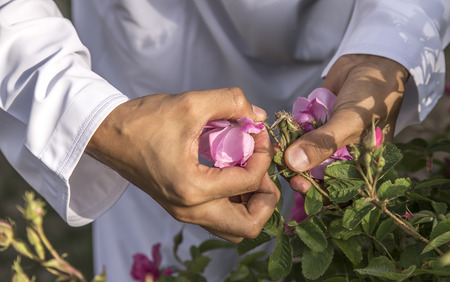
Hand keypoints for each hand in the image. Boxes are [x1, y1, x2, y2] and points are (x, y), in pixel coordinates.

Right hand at [85, 88, 279, 242]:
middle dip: (265, 197)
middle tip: (262, 168)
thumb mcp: (190, 103)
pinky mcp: (180, 207)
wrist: (108, 135)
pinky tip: (231, 171)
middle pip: (247, 226)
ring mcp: (184, 212)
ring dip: (250, 203)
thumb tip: (258, 115)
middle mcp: (190, 210)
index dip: (263, 154)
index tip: (256, 132)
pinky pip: (218, 217)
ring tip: (249, 170)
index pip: (249, 181)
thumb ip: (231, 102)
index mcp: (193, 188)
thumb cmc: (143, 121)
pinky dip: (234, 201)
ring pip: (234, 227)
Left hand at [285, 54, 408, 193]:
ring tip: (276, 152)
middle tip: (284, 169)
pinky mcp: (315, 127)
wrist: (370, 62)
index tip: (300, 185)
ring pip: (304, 157)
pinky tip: (278, 138)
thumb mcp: (350, 121)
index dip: (319, 193)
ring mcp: (328, 142)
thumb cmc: (372, 95)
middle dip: (299, 174)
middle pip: (317, 176)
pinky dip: (288, 138)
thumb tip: (293, 163)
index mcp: (362, 166)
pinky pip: (298, 138)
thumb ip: (323, 143)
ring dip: (289, 156)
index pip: (339, 192)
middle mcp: (344, 158)